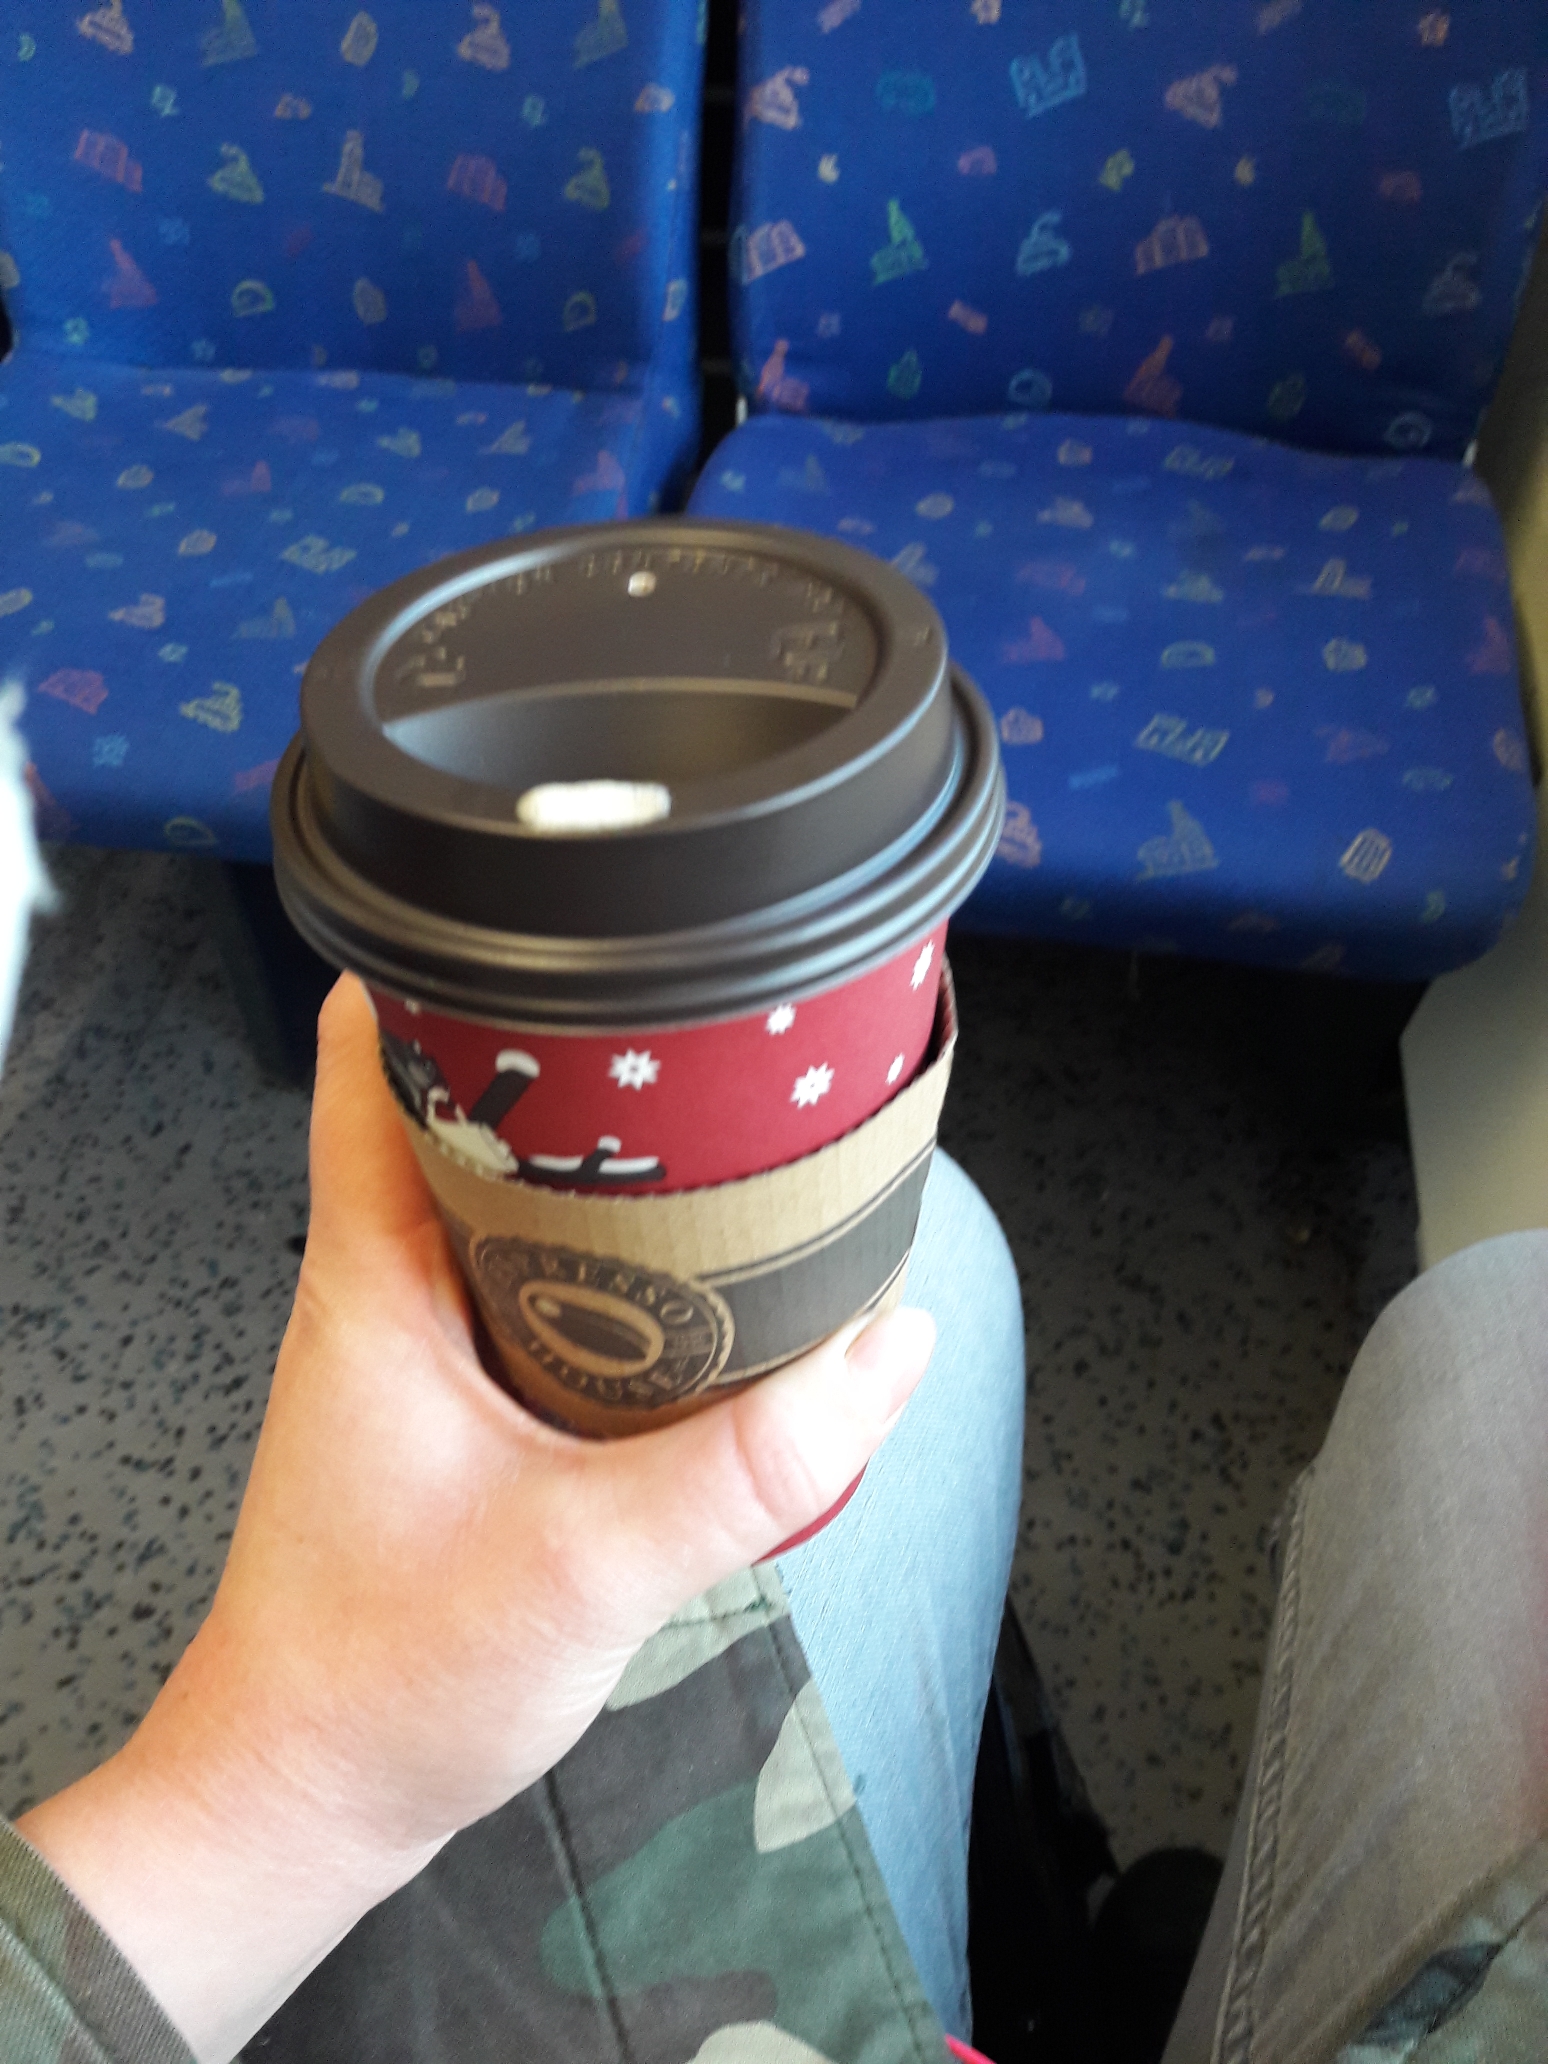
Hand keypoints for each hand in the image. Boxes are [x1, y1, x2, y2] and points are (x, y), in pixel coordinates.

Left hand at [19, 976, 934, 2062]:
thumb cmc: (384, 1681)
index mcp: (376, 1270)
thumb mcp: (588, 1564)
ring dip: (608, 1160)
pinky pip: (541, 1281)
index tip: (563, 920)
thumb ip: (749, 1464)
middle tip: (700, 1021)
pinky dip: (616, 1257)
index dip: (454, 968)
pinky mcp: (458, 1398)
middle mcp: (388, 1280)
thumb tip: (887, 1349)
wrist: (312, 1796)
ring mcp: (421, 1338)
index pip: (374, 1056)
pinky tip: (703, 1280)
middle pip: (469, 1104)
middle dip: (583, 1054)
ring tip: (724, 1129)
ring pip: (513, 1196)